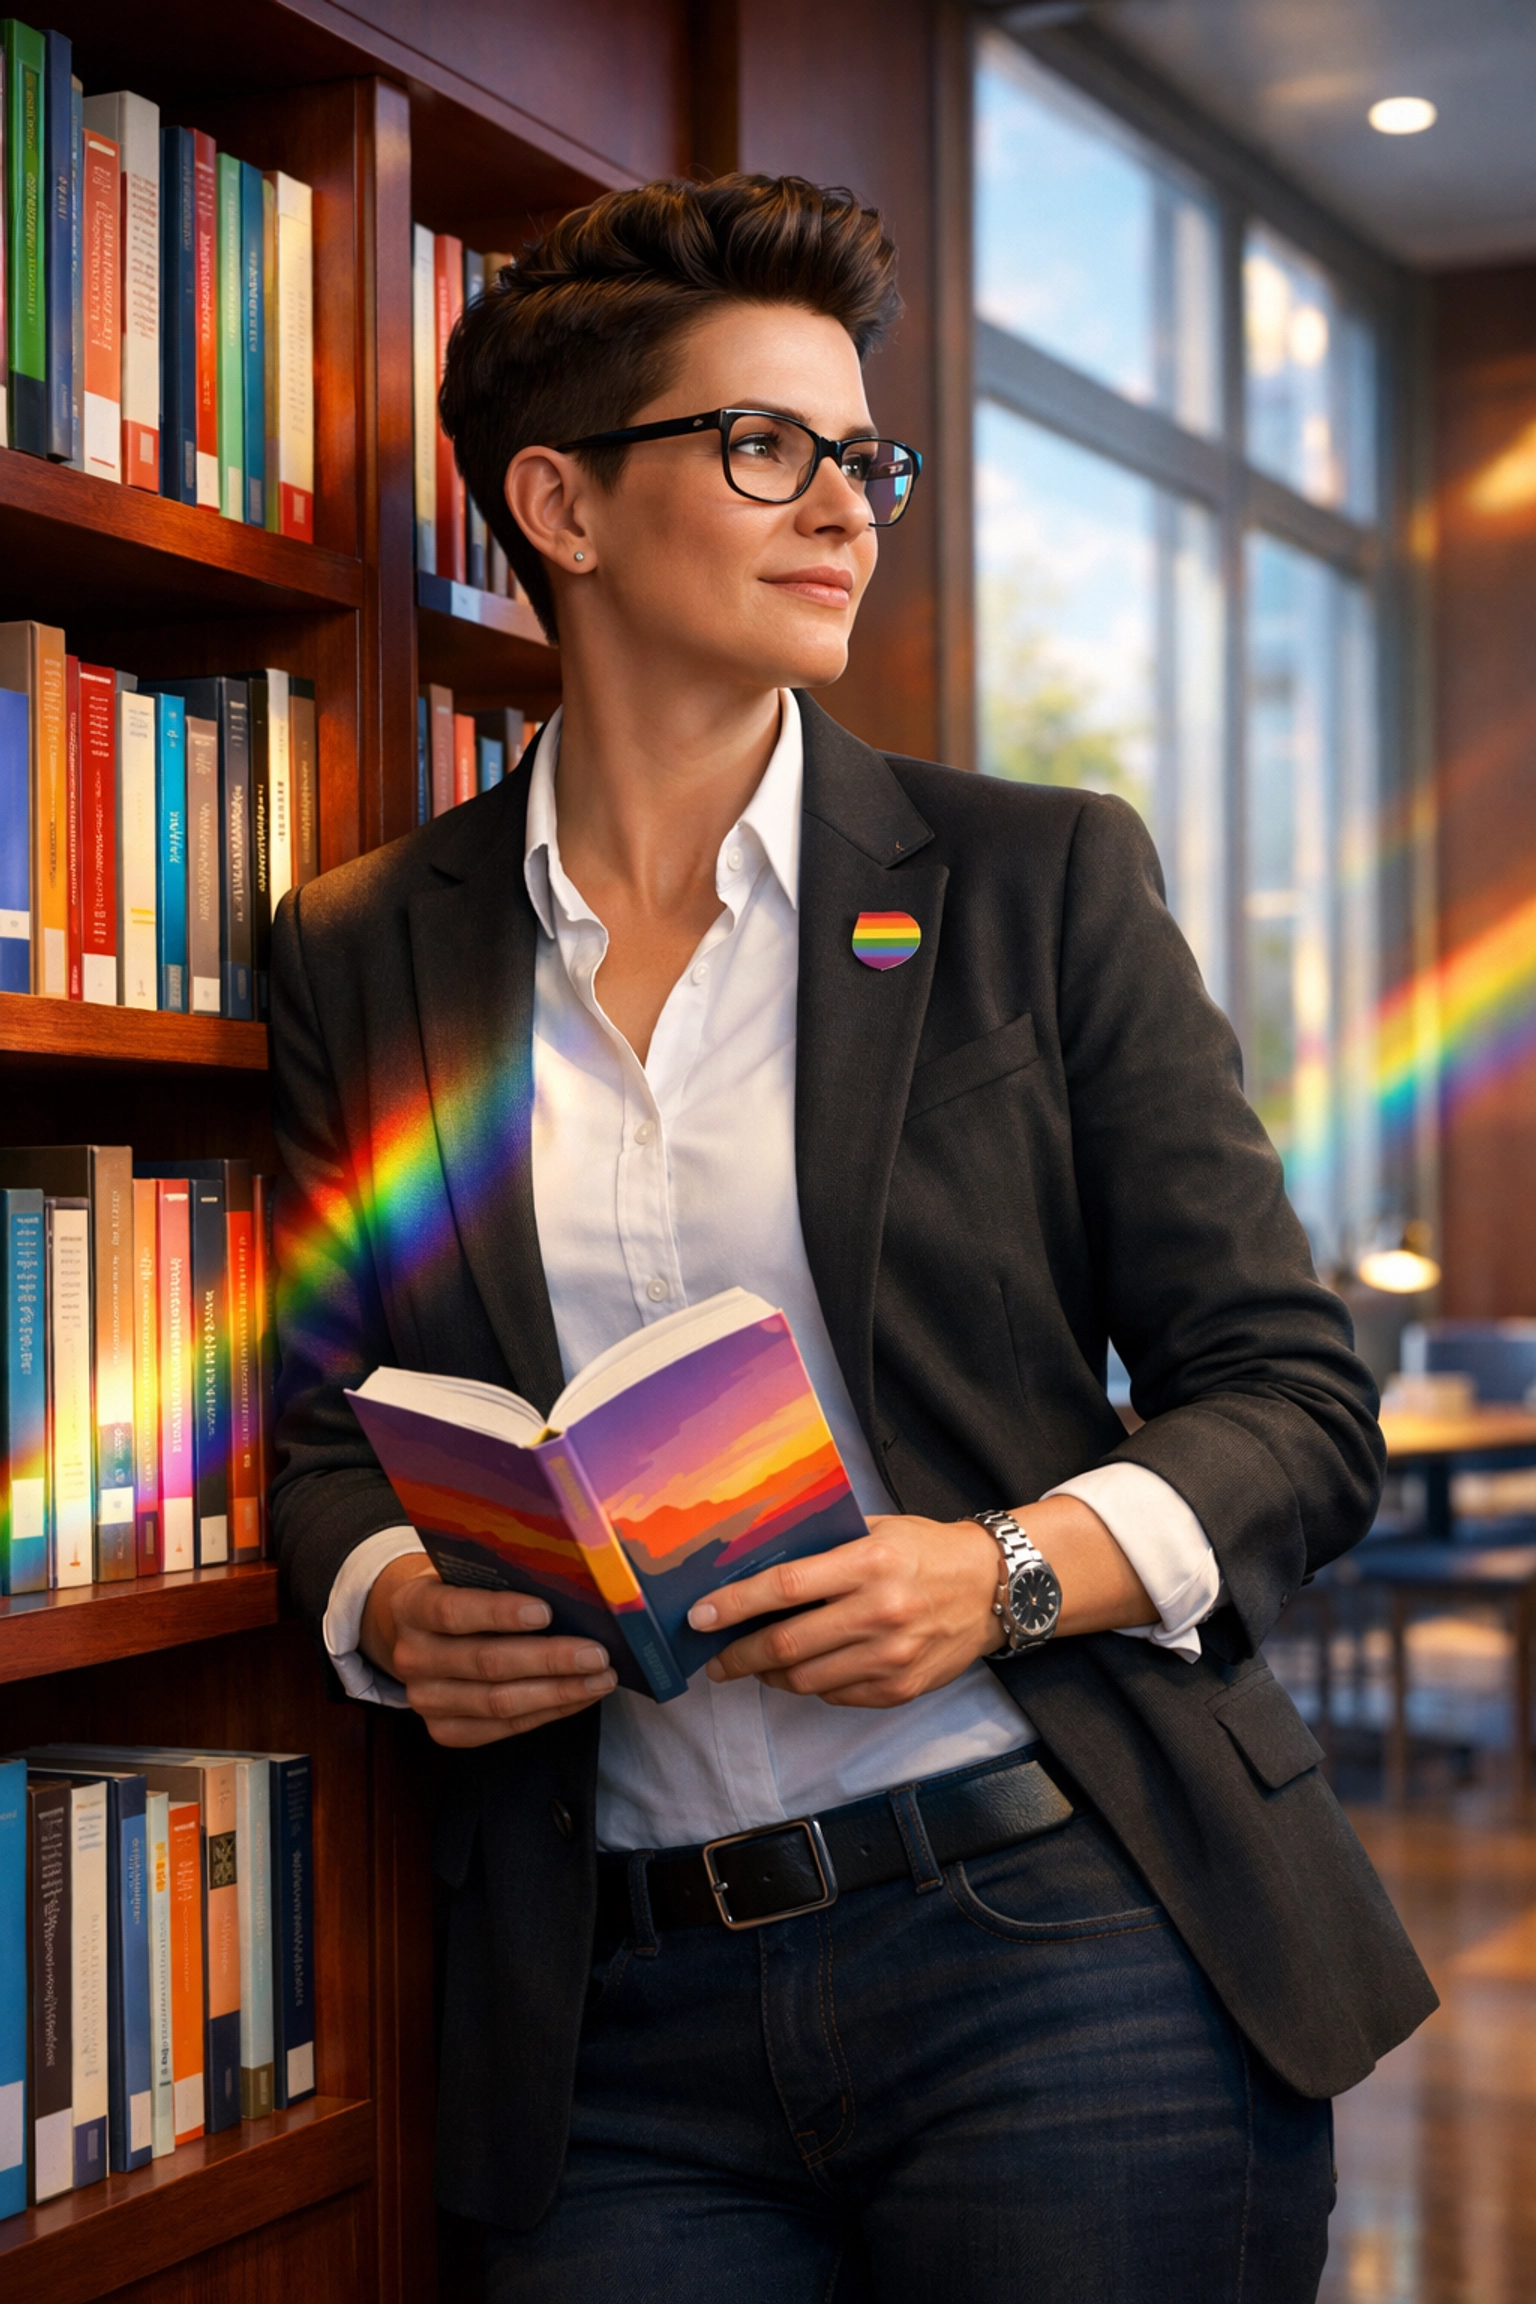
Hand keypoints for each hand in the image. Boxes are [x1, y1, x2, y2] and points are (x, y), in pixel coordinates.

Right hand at [359, 1554, 617, 1746]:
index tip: (547, 1611)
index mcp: (412, 1606)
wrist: (423, 1630)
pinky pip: (503, 1728)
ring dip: (558, 1692)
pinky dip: (547, 1712)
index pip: (452, 1611)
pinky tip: (579, 1697)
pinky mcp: (445, 1730)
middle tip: (596, 1654)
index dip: (498, 1613)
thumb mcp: (468, 1571)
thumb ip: (504, 1573)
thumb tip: (571, 1578)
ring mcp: (425, 1699)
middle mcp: (412, 1656)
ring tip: (601, 1678)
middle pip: (485, 1663)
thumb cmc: (463, 1591)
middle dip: (548, 1659)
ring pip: (498, 1703)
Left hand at [691, 1514, 1001, 1708]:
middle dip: (737, 1655)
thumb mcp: (878, 1530)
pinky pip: (836, 1696)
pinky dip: (810, 1686)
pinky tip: (802, 1671)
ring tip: (753, 1665)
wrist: (995, 1589)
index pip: (786, 1586)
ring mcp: (892, 1657)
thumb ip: (824, 1544)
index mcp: (870, 1563)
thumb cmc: (927, 1551)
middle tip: (714, 1658)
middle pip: (786, 1644)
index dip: (735, 1604)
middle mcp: (880, 1612)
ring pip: (806, 1680)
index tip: (700, 1616)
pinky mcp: (900, 1688)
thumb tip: (757, 1559)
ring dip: (768, 1676)